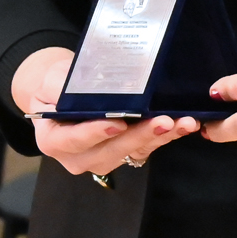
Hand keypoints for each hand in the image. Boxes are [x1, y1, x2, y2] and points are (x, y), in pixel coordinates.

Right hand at [12, 45, 199, 177]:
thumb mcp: (51, 80)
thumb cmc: (56, 86)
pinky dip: (167, 136)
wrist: (64, 93)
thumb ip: (60, 85)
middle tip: (163, 122)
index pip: (73, 140)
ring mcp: (104, 157)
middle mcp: (78, 156)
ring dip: (161, 137)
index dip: (95, 133)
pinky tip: (185, 124)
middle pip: (110, 150)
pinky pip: (148, 147)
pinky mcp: (126, 152)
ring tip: (183, 122)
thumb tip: (83, 84)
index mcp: (53, 140)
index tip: (118, 123)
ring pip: (134, 151)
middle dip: (139, 136)